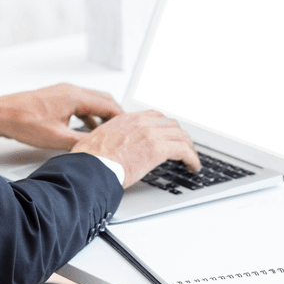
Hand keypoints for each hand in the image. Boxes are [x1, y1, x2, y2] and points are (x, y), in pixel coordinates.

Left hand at [0, 83, 121, 149]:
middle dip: (114, 116)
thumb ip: (80, 143)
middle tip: (123, 131)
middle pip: (103, 100)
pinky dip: (88, 116)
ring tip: (108, 133)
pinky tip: (86, 130)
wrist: (1, 114)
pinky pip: (80, 104)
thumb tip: (96, 151)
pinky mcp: (56, 98)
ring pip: (91, 102)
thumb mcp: (56, 138)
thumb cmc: (23, 121)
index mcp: (75, 96)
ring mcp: (63, 92)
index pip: (108, 104)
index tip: (130, 128)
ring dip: (101, 116)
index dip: (122, 118)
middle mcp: (71, 90)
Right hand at [70, 110, 200, 187]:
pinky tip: (193, 166)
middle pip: (170, 124)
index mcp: (126, 119)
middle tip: (183, 148)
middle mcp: (140, 122)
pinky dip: (192, 158)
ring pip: (180, 135)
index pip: (154, 116)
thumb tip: (109, 153)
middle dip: (179, 136)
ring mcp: (150, 133)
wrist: (90, 167)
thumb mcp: (99, 143)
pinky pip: (184, 150)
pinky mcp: (158, 148)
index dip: (165, 127)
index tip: (169, 135)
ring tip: (191, 159)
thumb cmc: (89, 160)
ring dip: (188, 147)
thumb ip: (110, 142)